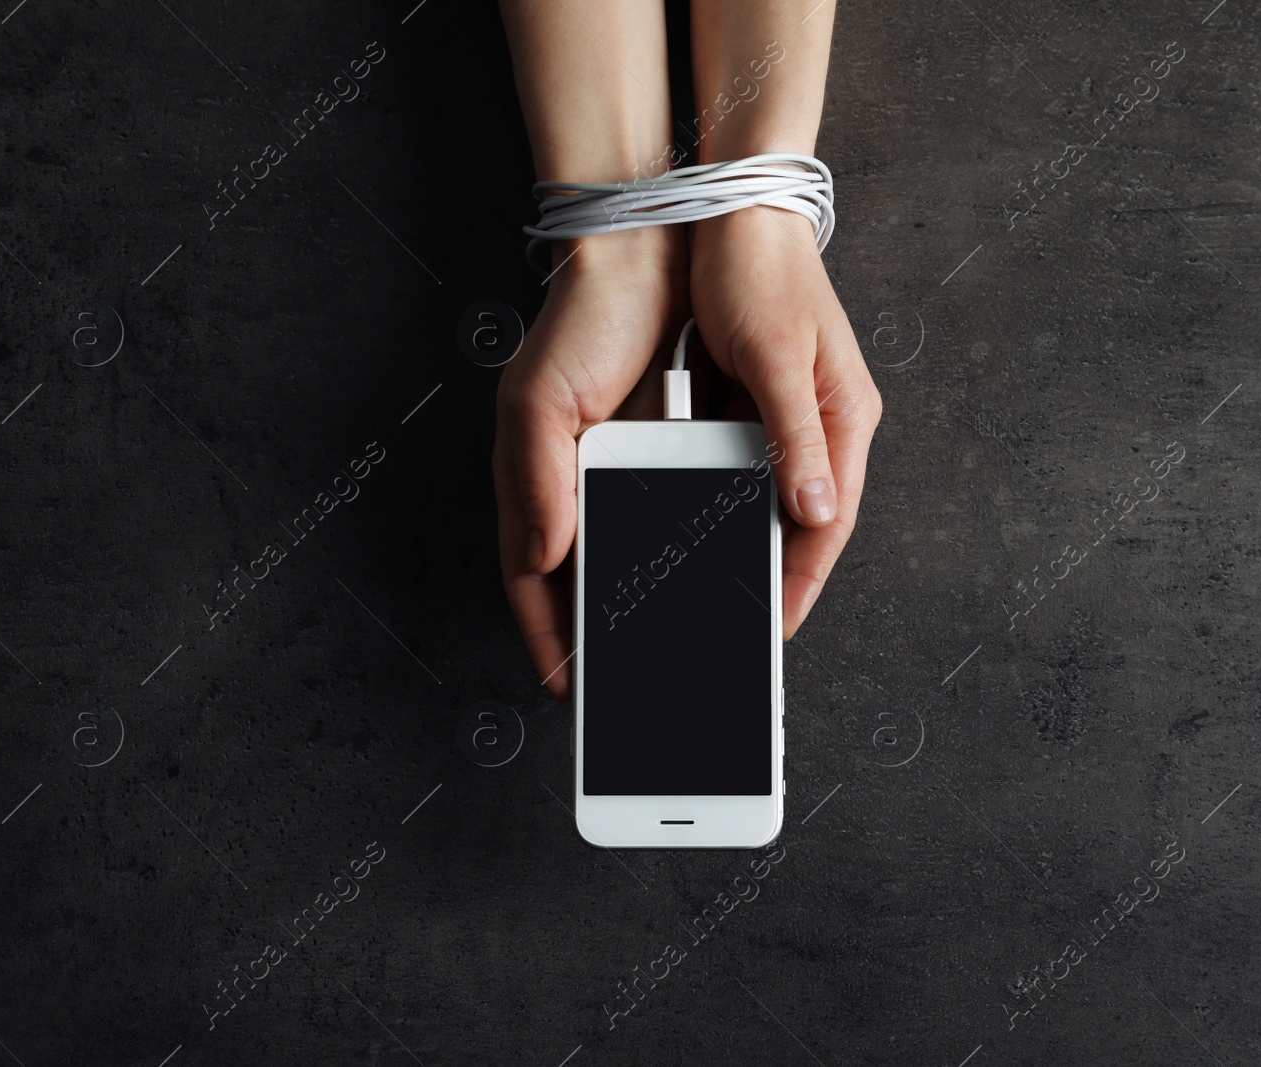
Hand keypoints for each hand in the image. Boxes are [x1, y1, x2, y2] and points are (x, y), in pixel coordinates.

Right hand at [493, 227, 686, 700]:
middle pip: (590, 582)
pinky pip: (689, 520)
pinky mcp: (678, 458)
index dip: (548, 636)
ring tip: (685, 649)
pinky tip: (725, 579)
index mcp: (539, 484)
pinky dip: (700, 554)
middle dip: (606, 636)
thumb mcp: (538, 402)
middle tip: (633, 686)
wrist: (647, 259)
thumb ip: (536, 482)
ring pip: (642, 559)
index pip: (535, 580)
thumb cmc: (578, 324)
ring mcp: (630, 477)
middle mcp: (583, 489)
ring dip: (658, 602)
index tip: (569, 686)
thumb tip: (545, 557)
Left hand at [688, 206, 882, 638]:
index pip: (831, 520)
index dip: (805, 577)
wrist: (735, 214)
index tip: (777, 625)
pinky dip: (724, 500)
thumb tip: (817, 510)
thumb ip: (796, 436)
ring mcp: (792, 415)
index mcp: (845, 417)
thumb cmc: (760, 274)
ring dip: (748, 540)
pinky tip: (693, 526)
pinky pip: (743, 468)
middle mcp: (825, 424)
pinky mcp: (758, 403)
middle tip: (742, 622)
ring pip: (772, 497)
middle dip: (778, 572)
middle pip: (805, 517)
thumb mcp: (777, 357)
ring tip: (714, 588)